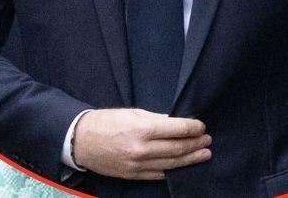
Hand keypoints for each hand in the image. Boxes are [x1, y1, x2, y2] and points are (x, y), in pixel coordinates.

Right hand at [72, 108, 211, 179]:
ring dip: (191, 158)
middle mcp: (142, 149)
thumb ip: (154, 118)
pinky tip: (183, 165)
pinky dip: (174, 170)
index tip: (201, 126)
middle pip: (178, 148)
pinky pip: (160, 174)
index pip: (177, 129)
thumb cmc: (104, 122)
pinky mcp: (134, 175)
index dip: (193, 128)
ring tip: (203, 153)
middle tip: (207, 140)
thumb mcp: (129, 113)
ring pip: (173, 164)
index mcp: (141, 129)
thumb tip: (173, 122)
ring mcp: (138, 164)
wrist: (80, 141)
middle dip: (196, 143)